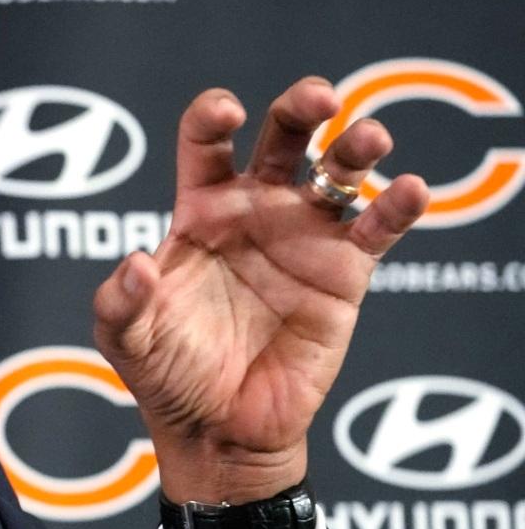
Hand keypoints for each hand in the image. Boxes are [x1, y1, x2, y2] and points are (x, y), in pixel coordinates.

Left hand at [92, 78, 428, 504]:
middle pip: (284, 136)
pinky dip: (396, 206)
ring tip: (368, 139)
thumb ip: (121, 300)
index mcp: (199, 210)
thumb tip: (139, 262)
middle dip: (301, 107)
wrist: (218, 430)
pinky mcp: (345, 274)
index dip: (213, 116)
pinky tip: (408, 191)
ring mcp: (304, 237)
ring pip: (338, 171)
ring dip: (357, 145)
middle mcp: (255, 211)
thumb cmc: (165, 375)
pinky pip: (376, 230)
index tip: (225, 112)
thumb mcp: (125, 338)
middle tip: (319, 98)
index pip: (205, 143)